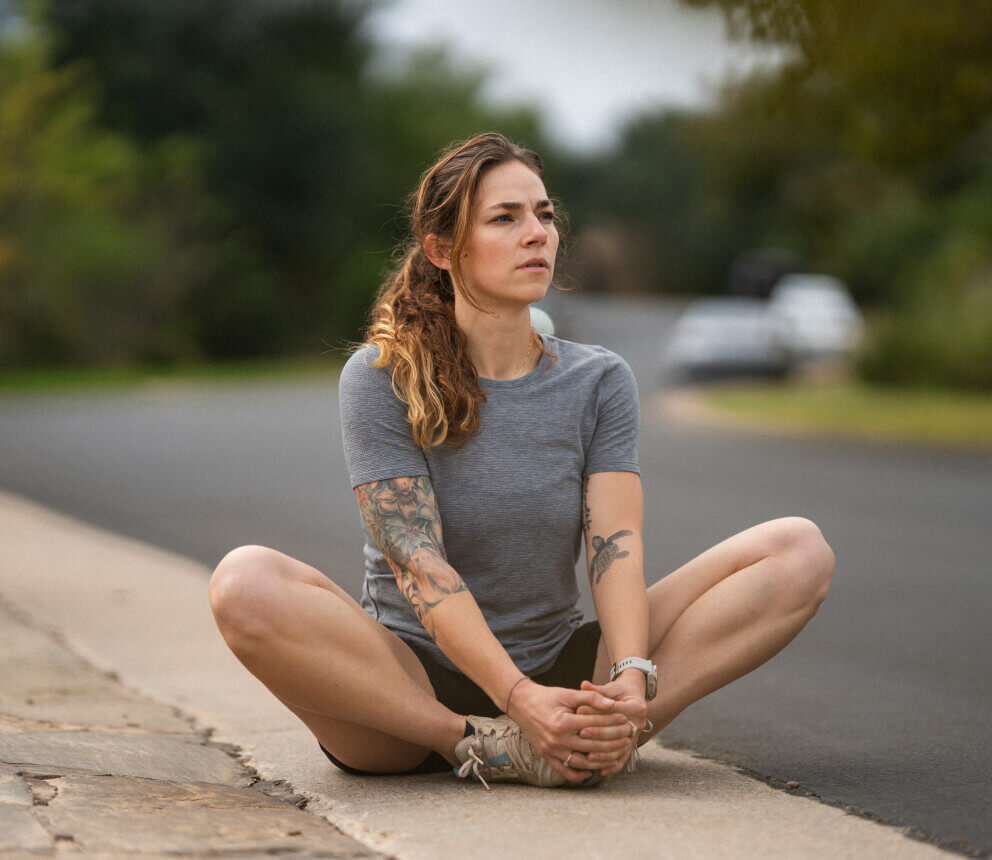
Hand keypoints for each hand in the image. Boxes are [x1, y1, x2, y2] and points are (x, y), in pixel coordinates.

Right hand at [507, 680, 631, 783]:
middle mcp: (557, 740)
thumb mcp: (567, 693)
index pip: (595, 725)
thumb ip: (590, 698)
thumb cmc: (547, 696)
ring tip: (616, 755)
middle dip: (613, 741)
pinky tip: (591, 771)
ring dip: (602, 760)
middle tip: (627, 737)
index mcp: (563, 722)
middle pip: (592, 745)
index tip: (626, 720)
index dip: (612, 722)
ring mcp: (551, 750)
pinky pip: (565, 771)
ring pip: (582, 762)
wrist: (521, 704)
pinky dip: (579, 774)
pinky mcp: (547, 756)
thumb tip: (612, 704)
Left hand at [575, 673, 648, 778]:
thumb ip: (597, 690)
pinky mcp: (631, 747)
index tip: (579, 710)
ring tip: (587, 755)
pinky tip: (598, 772)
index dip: (596, 711)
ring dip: (604, 754)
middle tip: (580, 732)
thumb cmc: (619, 691)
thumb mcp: (610, 688)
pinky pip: (622, 760)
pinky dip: (611, 767)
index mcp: (638, 707)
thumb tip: (583, 685)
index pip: (615, 711)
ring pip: (620, 750)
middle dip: (599, 733)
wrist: (632, 698)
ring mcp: (636, 738)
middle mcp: (640, 724)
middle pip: (618, 733)